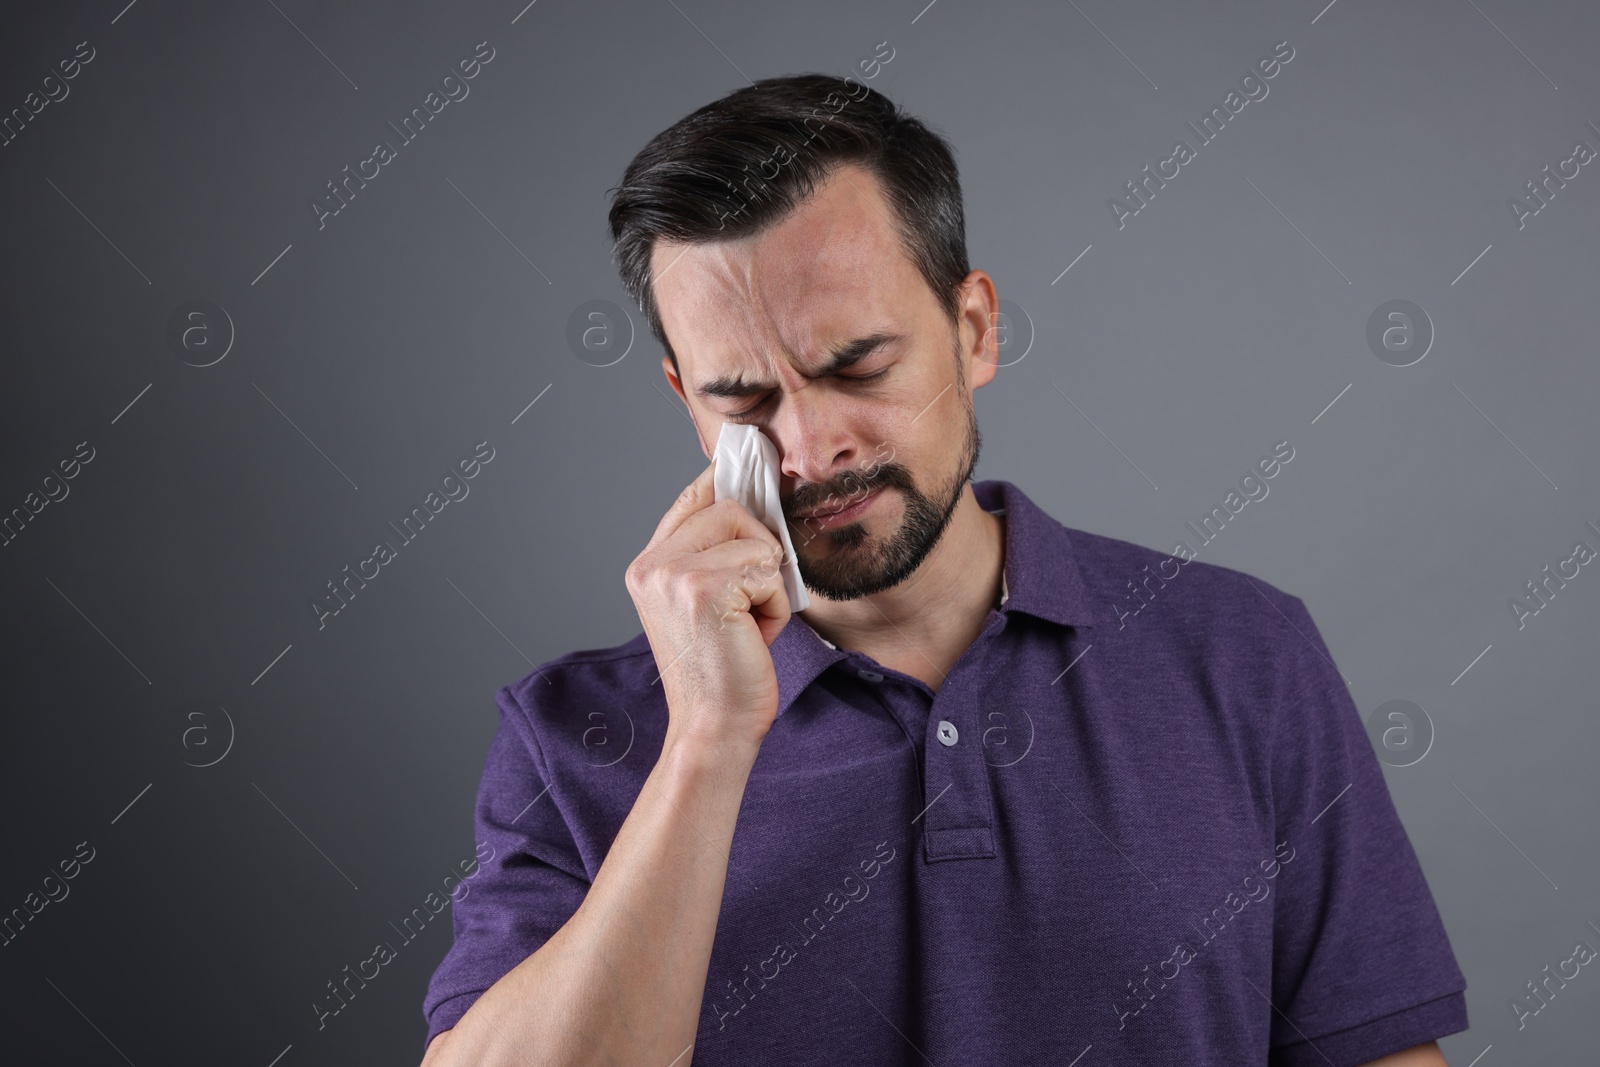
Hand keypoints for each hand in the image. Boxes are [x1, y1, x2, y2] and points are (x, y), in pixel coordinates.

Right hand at [625, 458, 792, 746]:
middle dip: (759, 552)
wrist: (714, 728)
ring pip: (754, 538)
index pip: (693, 496)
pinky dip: (776, 606)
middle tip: (750, 602)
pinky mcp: (703, 589)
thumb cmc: (722, 671)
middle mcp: (652, 565)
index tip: (753, 448)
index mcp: (648, 565)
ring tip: (748, 623)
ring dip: (769, 584)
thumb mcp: (708, 603)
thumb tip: (757, 498)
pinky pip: (768, 571)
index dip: (727, 477)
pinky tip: (753, 636)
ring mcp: (673, 574)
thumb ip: (716, 554)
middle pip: (731, 508)